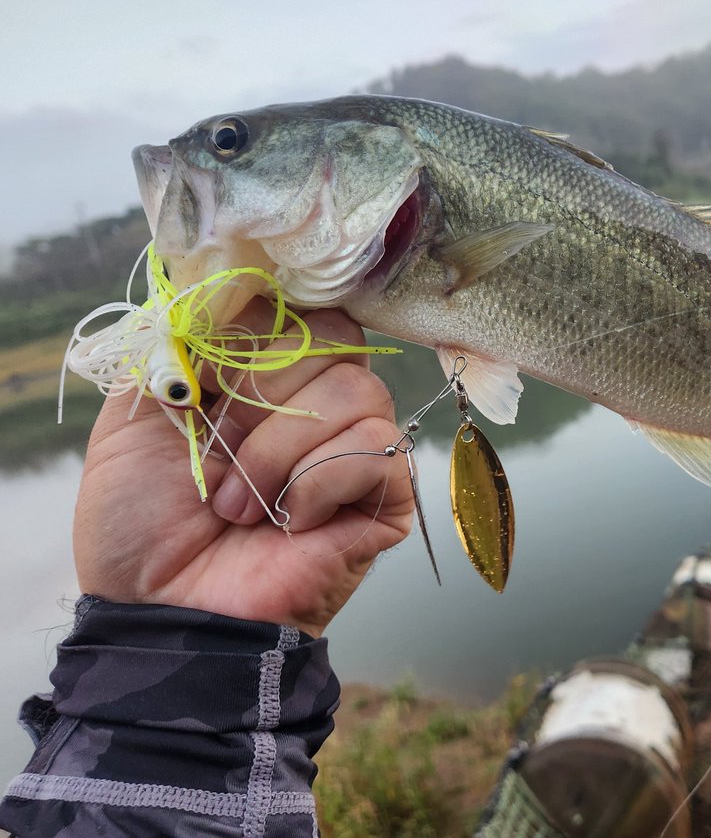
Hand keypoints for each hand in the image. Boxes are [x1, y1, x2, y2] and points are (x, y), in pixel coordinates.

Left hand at [72, 299, 411, 635]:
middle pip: (334, 337)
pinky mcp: (386, 496)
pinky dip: (320, 483)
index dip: (260, 328)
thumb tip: (218, 290)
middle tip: (218, 455)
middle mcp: (318, 402)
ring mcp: (357, 447)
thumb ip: (173, 345)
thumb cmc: (142, 527)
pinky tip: (291, 523)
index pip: (298, 305)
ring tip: (241, 507)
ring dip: (280, 452)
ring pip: (357, 392)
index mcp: (262, 375)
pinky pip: (379, 450)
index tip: (213, 376)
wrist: (163, 612)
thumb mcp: (132, 417)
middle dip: (259, 395)